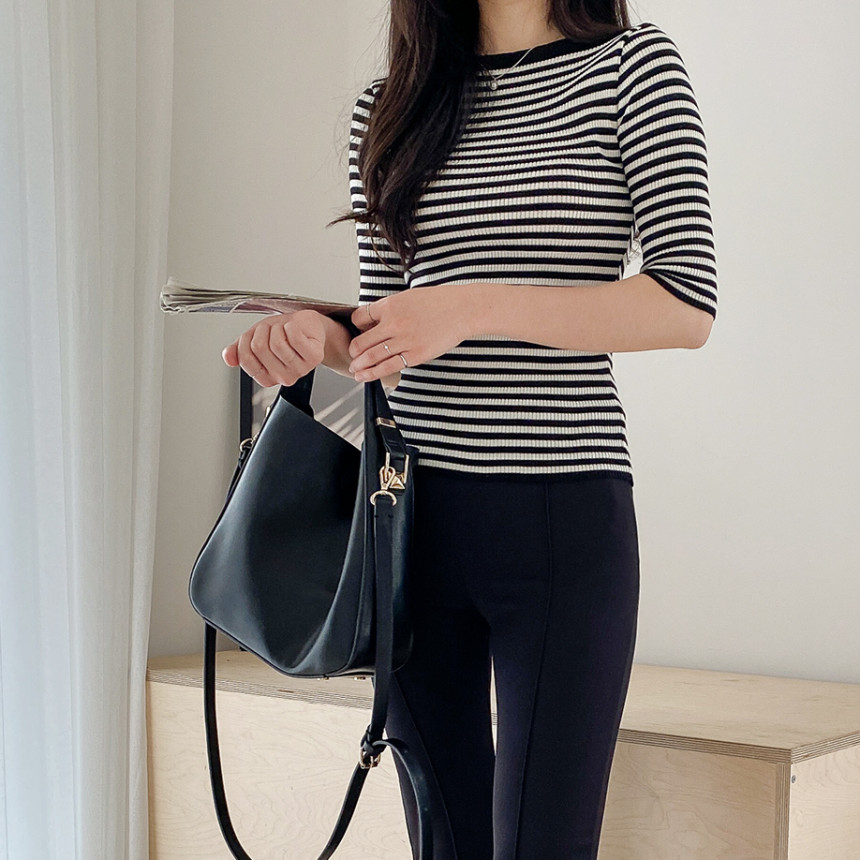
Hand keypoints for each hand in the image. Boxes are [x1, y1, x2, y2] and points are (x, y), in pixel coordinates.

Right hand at [222, 309, 326, 386]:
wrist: (306, 326)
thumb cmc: (283, 333)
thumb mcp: (254, 340)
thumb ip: (238, 350)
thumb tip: (228, 357)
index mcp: (267, 376)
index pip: (245, 360)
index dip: (245, 341)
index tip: (254, 335)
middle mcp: (283, 377)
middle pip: (259, 348)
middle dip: (262, 331)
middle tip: (271, 329)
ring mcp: (300, 369)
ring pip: (277, 343)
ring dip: (277, 328)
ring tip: (283, 329)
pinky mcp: (314, 357)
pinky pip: (295, 338)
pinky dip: (292, 326)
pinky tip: (294, 328)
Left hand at [347, 285, 476, 381]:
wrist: (462, 310)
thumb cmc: (438, 303)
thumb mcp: (408, 297)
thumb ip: (390, 309)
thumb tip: (374, 321)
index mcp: (390, 305)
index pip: (359, 318)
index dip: (356, 327)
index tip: (359, 333)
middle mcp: (393, 323)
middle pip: (361, 341)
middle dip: (354, 352)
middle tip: (352, 357)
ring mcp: (404, 341)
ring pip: (372, 357)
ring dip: (359, 366)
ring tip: (355, 371)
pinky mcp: (415, 356)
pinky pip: (388, 367)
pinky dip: (374, 373)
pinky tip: (366, 377)